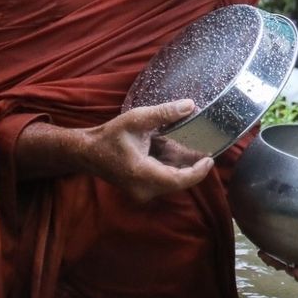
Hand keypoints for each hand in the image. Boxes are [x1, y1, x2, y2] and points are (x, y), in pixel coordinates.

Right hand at [74, 100, 215, 201]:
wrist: (87, 152)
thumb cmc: (109, 136)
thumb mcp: (136, 119)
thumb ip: (164, 113)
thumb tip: (190, 105)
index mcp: (142, 174)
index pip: (179, 179)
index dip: (198, 172)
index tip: (210, 159)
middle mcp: (144, 189)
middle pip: (178, 179)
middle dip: (190, 162)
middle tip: (204, 146)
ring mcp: (143, 192)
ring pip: (171, 179)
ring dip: (179, 161)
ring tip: (188, 142)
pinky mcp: (142, 189)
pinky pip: (163, 178)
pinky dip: (169, 163)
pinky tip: (169, 146)